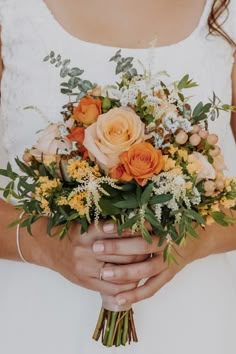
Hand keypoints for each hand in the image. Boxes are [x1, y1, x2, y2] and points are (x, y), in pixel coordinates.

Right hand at [19, 218, 144, 295]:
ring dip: (136, 271)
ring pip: (119, 273)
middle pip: (123, 255)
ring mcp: (86, 268)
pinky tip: (134, 282)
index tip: (148, 235)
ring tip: (147, 266)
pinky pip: (111, 289)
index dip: (137, 235)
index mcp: (89, 232)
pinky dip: (126, 287)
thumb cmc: (73, 234)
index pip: (120, 234)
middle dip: (141, 254)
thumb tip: (137, 226)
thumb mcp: (88, 224)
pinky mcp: (85, 282)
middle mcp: (87, 250)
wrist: (50, 248)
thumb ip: (108, 227)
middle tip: (152, 252)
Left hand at [92, 225, 213, 304]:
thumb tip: (112, 208)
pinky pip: (152, 288)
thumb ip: (141, 215)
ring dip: (124, 272)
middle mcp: (168, 244)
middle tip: (96, 248)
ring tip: (104, 274)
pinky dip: (135, 294)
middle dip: (118, 248)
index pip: (141, 226)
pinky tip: (118, 298)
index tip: (103, 226)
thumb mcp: (162, 213)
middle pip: (142, 247)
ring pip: (146, 270)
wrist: (198, 237)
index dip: (123, 226)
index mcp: (165, 226)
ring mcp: (168, 262)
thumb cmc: (173, 222)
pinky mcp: (168, 276)